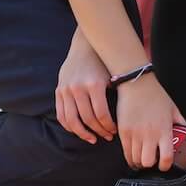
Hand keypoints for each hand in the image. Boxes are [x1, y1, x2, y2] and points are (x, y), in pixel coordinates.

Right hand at [56, 30, 115, 144]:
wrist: (85, 46)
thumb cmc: (104, 63)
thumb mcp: (113, 75)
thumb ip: (115, 94)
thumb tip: (126, 117)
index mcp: (94, 84)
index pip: (101, 114)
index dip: (108, 126)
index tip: (114, 131)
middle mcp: (78, 88)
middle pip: (87, 119)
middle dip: (98, 131)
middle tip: (106, 136)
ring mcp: (66, 90)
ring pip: (71, 120)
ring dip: (82, 133)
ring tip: (92, 138)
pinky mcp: (59, 91)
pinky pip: (61, 114)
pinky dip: (69, 126)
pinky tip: (78, 130)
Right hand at [116, 74, 184, 171]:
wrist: (137, 85)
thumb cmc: (156, 96)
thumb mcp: (173, 109)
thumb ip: (180, 123)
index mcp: (164, 130)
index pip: (167, 156)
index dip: (166, 166)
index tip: (165, 165)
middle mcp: (150, 134)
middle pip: (148, 162)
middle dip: (150, 165)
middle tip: (152, 161)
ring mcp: (135, 134)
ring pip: (135, 160)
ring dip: (139, 162)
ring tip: (142, 158)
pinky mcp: (124, 133)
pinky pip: (125, 153)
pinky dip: (129, 157)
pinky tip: (133, 155)